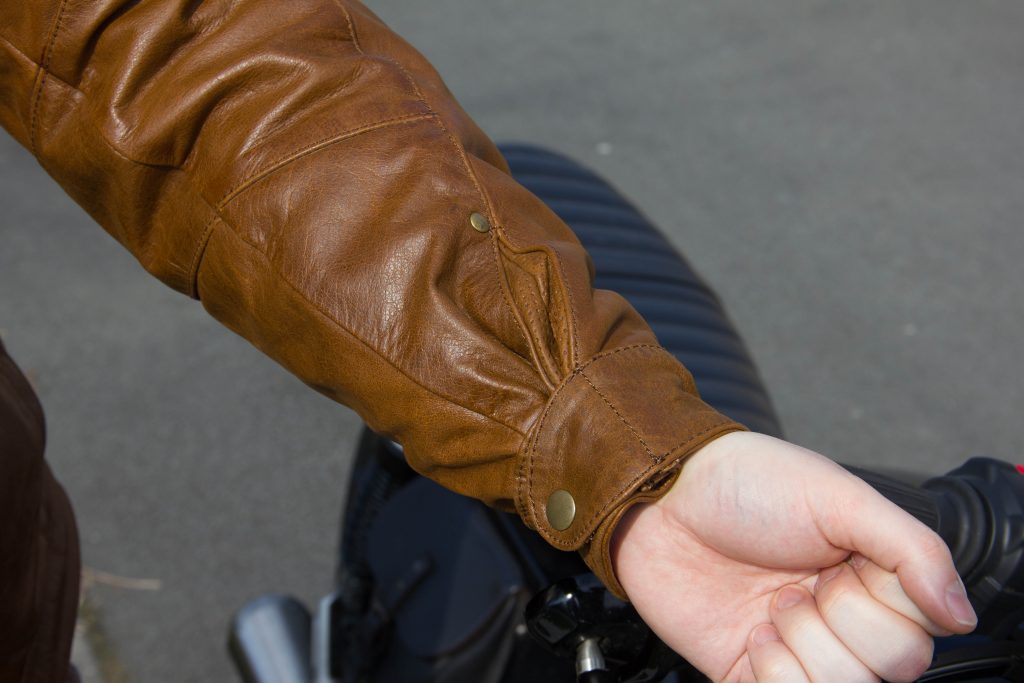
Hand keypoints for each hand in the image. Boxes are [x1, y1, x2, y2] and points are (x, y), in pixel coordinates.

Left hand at [611, 432, 976, 681]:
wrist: (658, 501)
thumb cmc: (742, 483)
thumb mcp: (836, 496)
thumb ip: (910, 548)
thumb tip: (959, 612)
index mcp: (871, 574)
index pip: (920, 632)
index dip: (879, 606)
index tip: (841, 567)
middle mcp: (840, 617)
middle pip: (889, 669)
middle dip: (836, 622)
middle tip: (798, 583)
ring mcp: (799, 649)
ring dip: (802, 646)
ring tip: (770, 604)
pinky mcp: (752, 675)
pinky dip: (774, 676)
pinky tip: (752, 635)